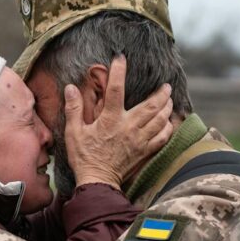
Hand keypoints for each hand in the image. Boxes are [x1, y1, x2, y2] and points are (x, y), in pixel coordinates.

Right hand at [63, 55, 173, 189]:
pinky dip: (167, 128)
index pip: (116, 90)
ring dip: (166, 107)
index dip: (118, 72)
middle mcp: (128, 127)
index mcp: (110, 119)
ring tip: (169, 99)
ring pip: (160, 119)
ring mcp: (139, 140)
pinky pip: (162, 137)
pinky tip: (168, 122)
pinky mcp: (144, 151)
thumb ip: (73, 109)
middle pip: (151, 105)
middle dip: (161, 93)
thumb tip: (70, 88)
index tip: (120, 58)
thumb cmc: (84, 157)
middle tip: (166, 85)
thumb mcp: (73, 132)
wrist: (97, 181)